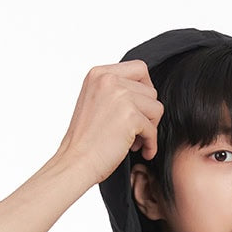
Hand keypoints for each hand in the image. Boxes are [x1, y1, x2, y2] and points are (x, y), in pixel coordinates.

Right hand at [55, 60, 164, 188]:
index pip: (139, 69)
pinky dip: (151, 144)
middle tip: (137, 132)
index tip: (142, 108)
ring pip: (156, 108)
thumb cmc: (84, 141)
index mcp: (99, 74)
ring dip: (150, 128)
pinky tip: (143, 152)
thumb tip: (143, 93)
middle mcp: (109, 80)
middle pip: (150, 91)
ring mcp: (120, 96)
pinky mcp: (130, 116)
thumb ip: (114, 92)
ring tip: (136, 142)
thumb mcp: (94, 102)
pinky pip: (153, 129)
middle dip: (148, 114)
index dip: (146, 89)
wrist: (75, 162)